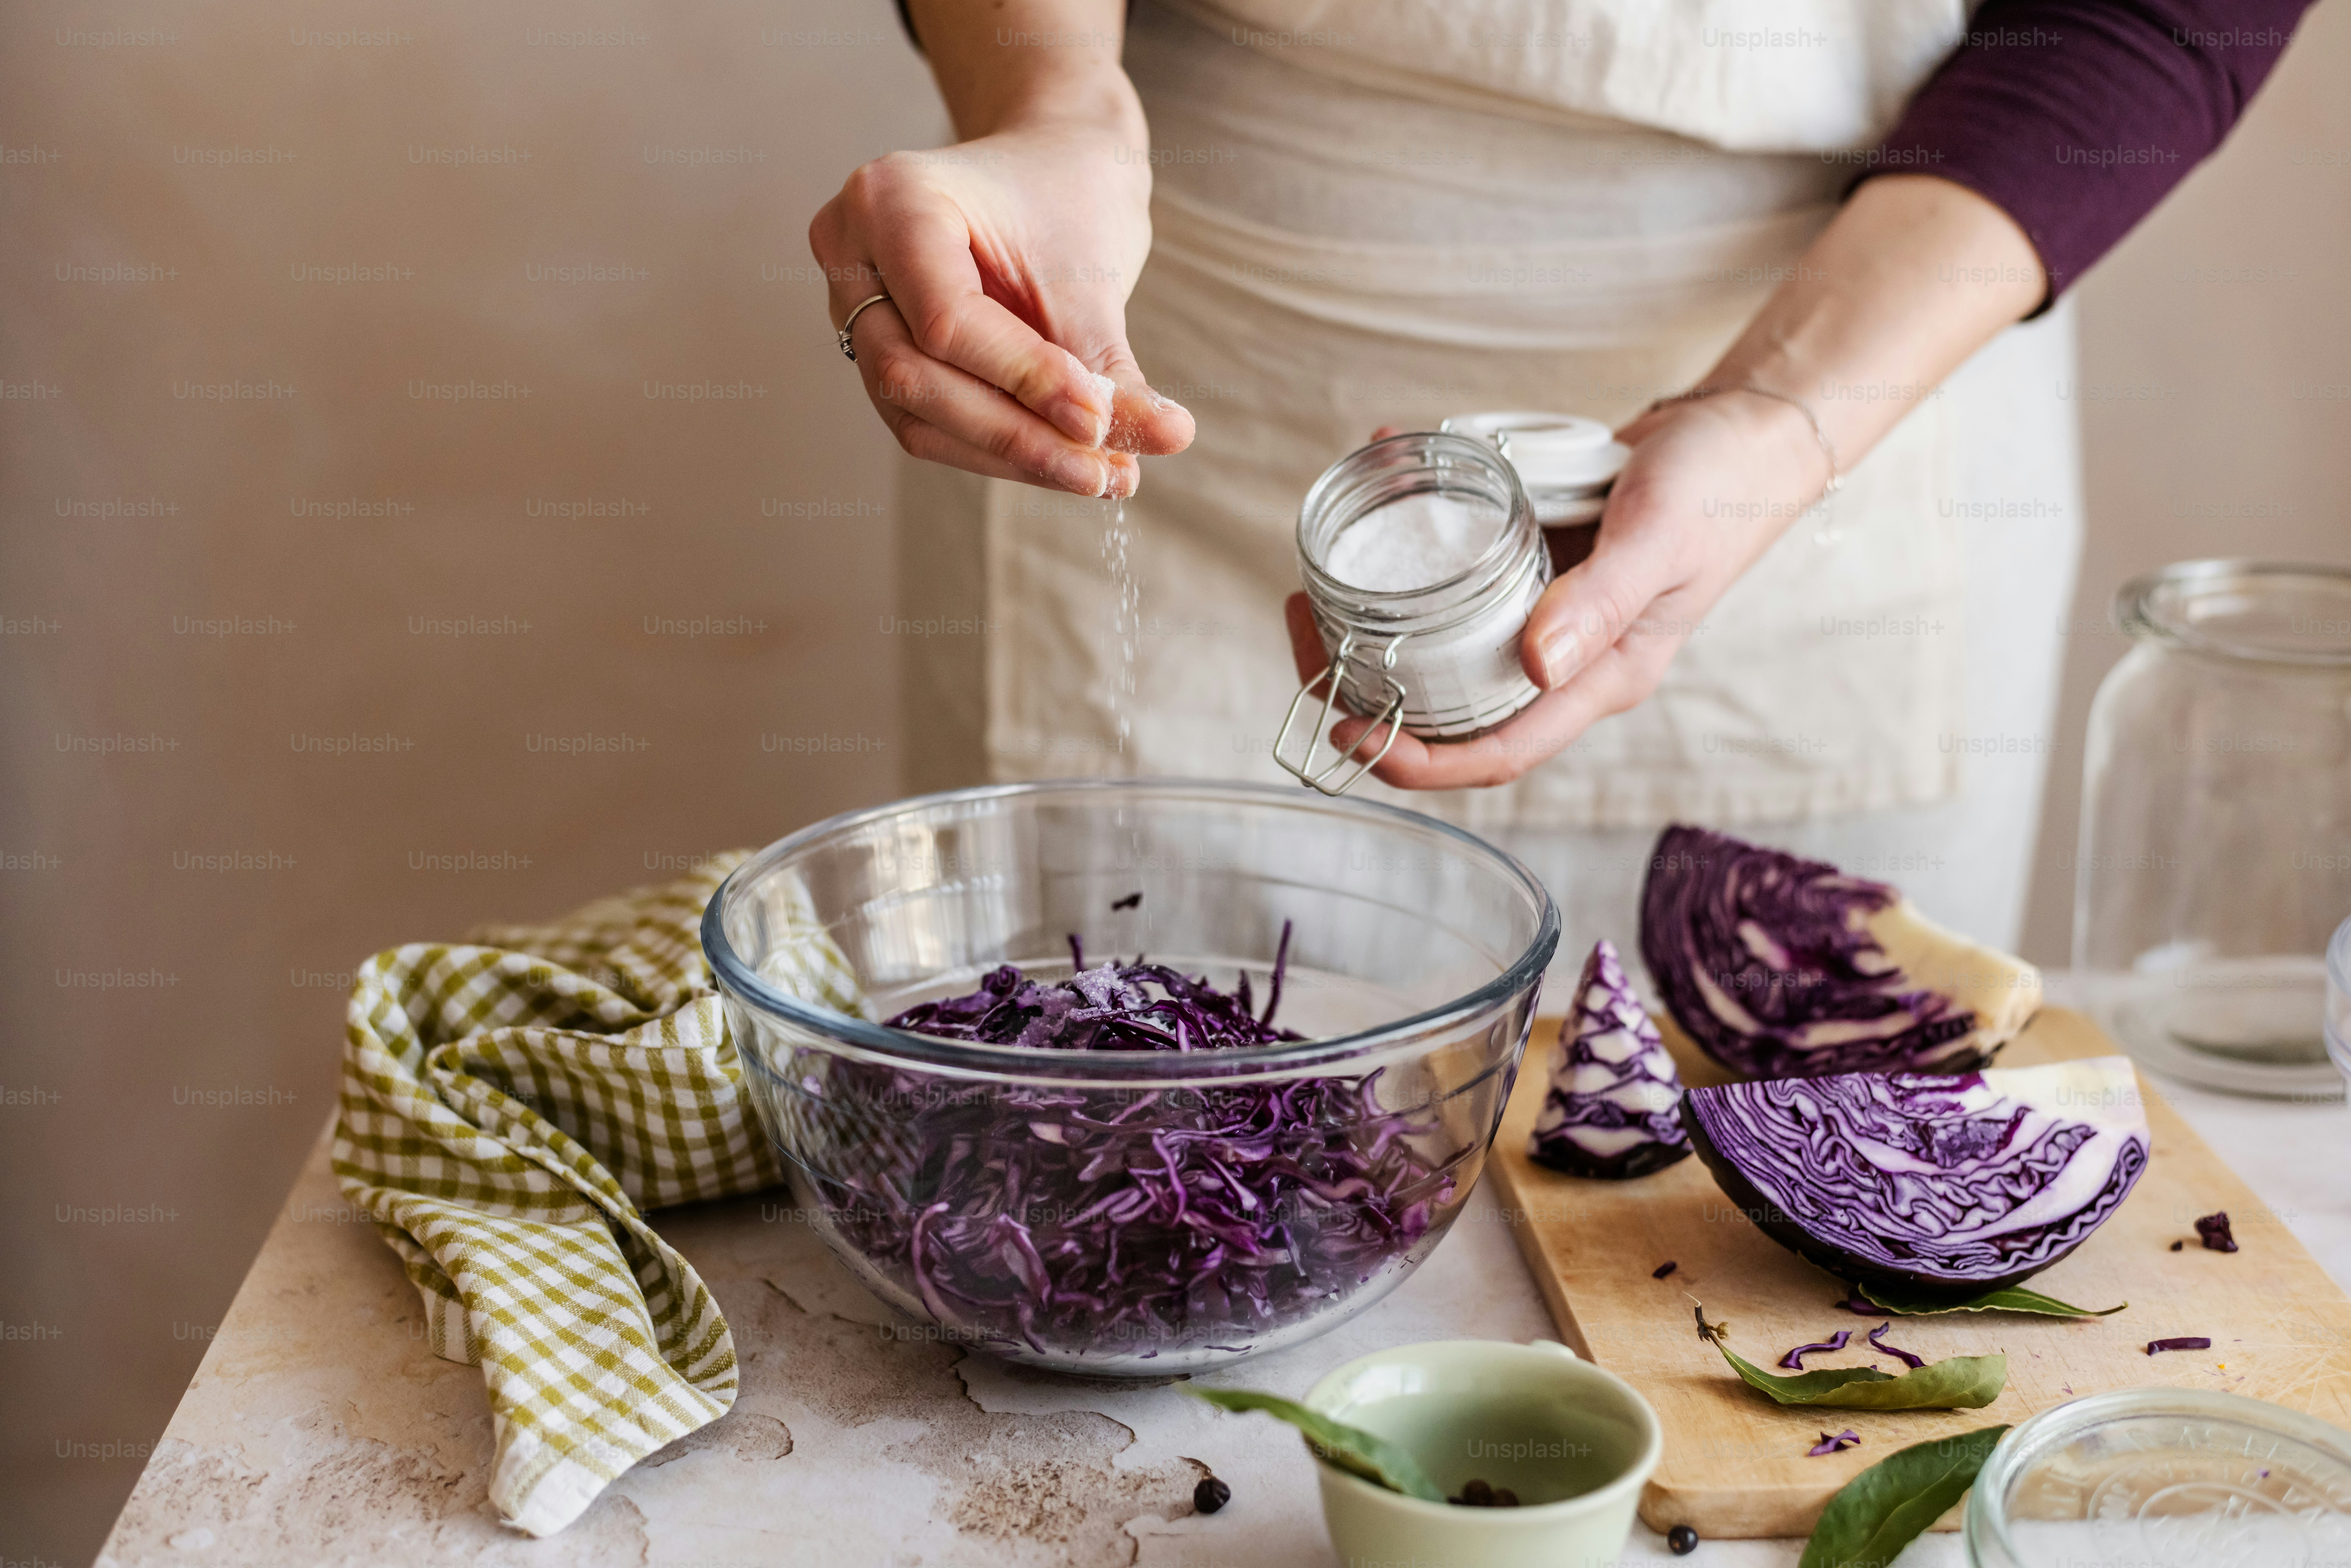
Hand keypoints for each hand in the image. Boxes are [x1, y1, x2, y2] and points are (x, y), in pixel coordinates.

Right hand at [809, 112, 1194, 497]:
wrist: (1055, 168)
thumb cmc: (1070, 196)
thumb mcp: (1093, 277)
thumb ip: (1110, 366)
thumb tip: (1165, 439)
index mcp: (890, 200)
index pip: (946, 320)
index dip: (1025, 382)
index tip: (1100, 423)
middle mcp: (852, 251)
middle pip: (914, 376)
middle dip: (1017, 436)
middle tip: (1107, 473)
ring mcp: (853, 302)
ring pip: (914, 413)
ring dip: (1009, 457)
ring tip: (1100, 476)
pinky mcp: (876, 347)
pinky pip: (925, 421)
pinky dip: (996, 449)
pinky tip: (1063, 460)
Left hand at [1283, 397, 1829, 788]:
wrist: (1748, 431)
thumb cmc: (1720, 488)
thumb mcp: (1661, 538)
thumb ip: (1601, 601)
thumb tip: (1536, 665)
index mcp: (1599, 678)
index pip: (1496, 752)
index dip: (1416, 758)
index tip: (1348, 729)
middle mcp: (1563, 658)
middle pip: (1452, 706)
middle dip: (1370, 685)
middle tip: (1306, 630)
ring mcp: (1545, 612)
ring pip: (1445, 639)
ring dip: (1376, 614)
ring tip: (1317, 578)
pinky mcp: (1533, 562)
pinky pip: (1462, 567)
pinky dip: (1416, 530)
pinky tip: (1384, 472)